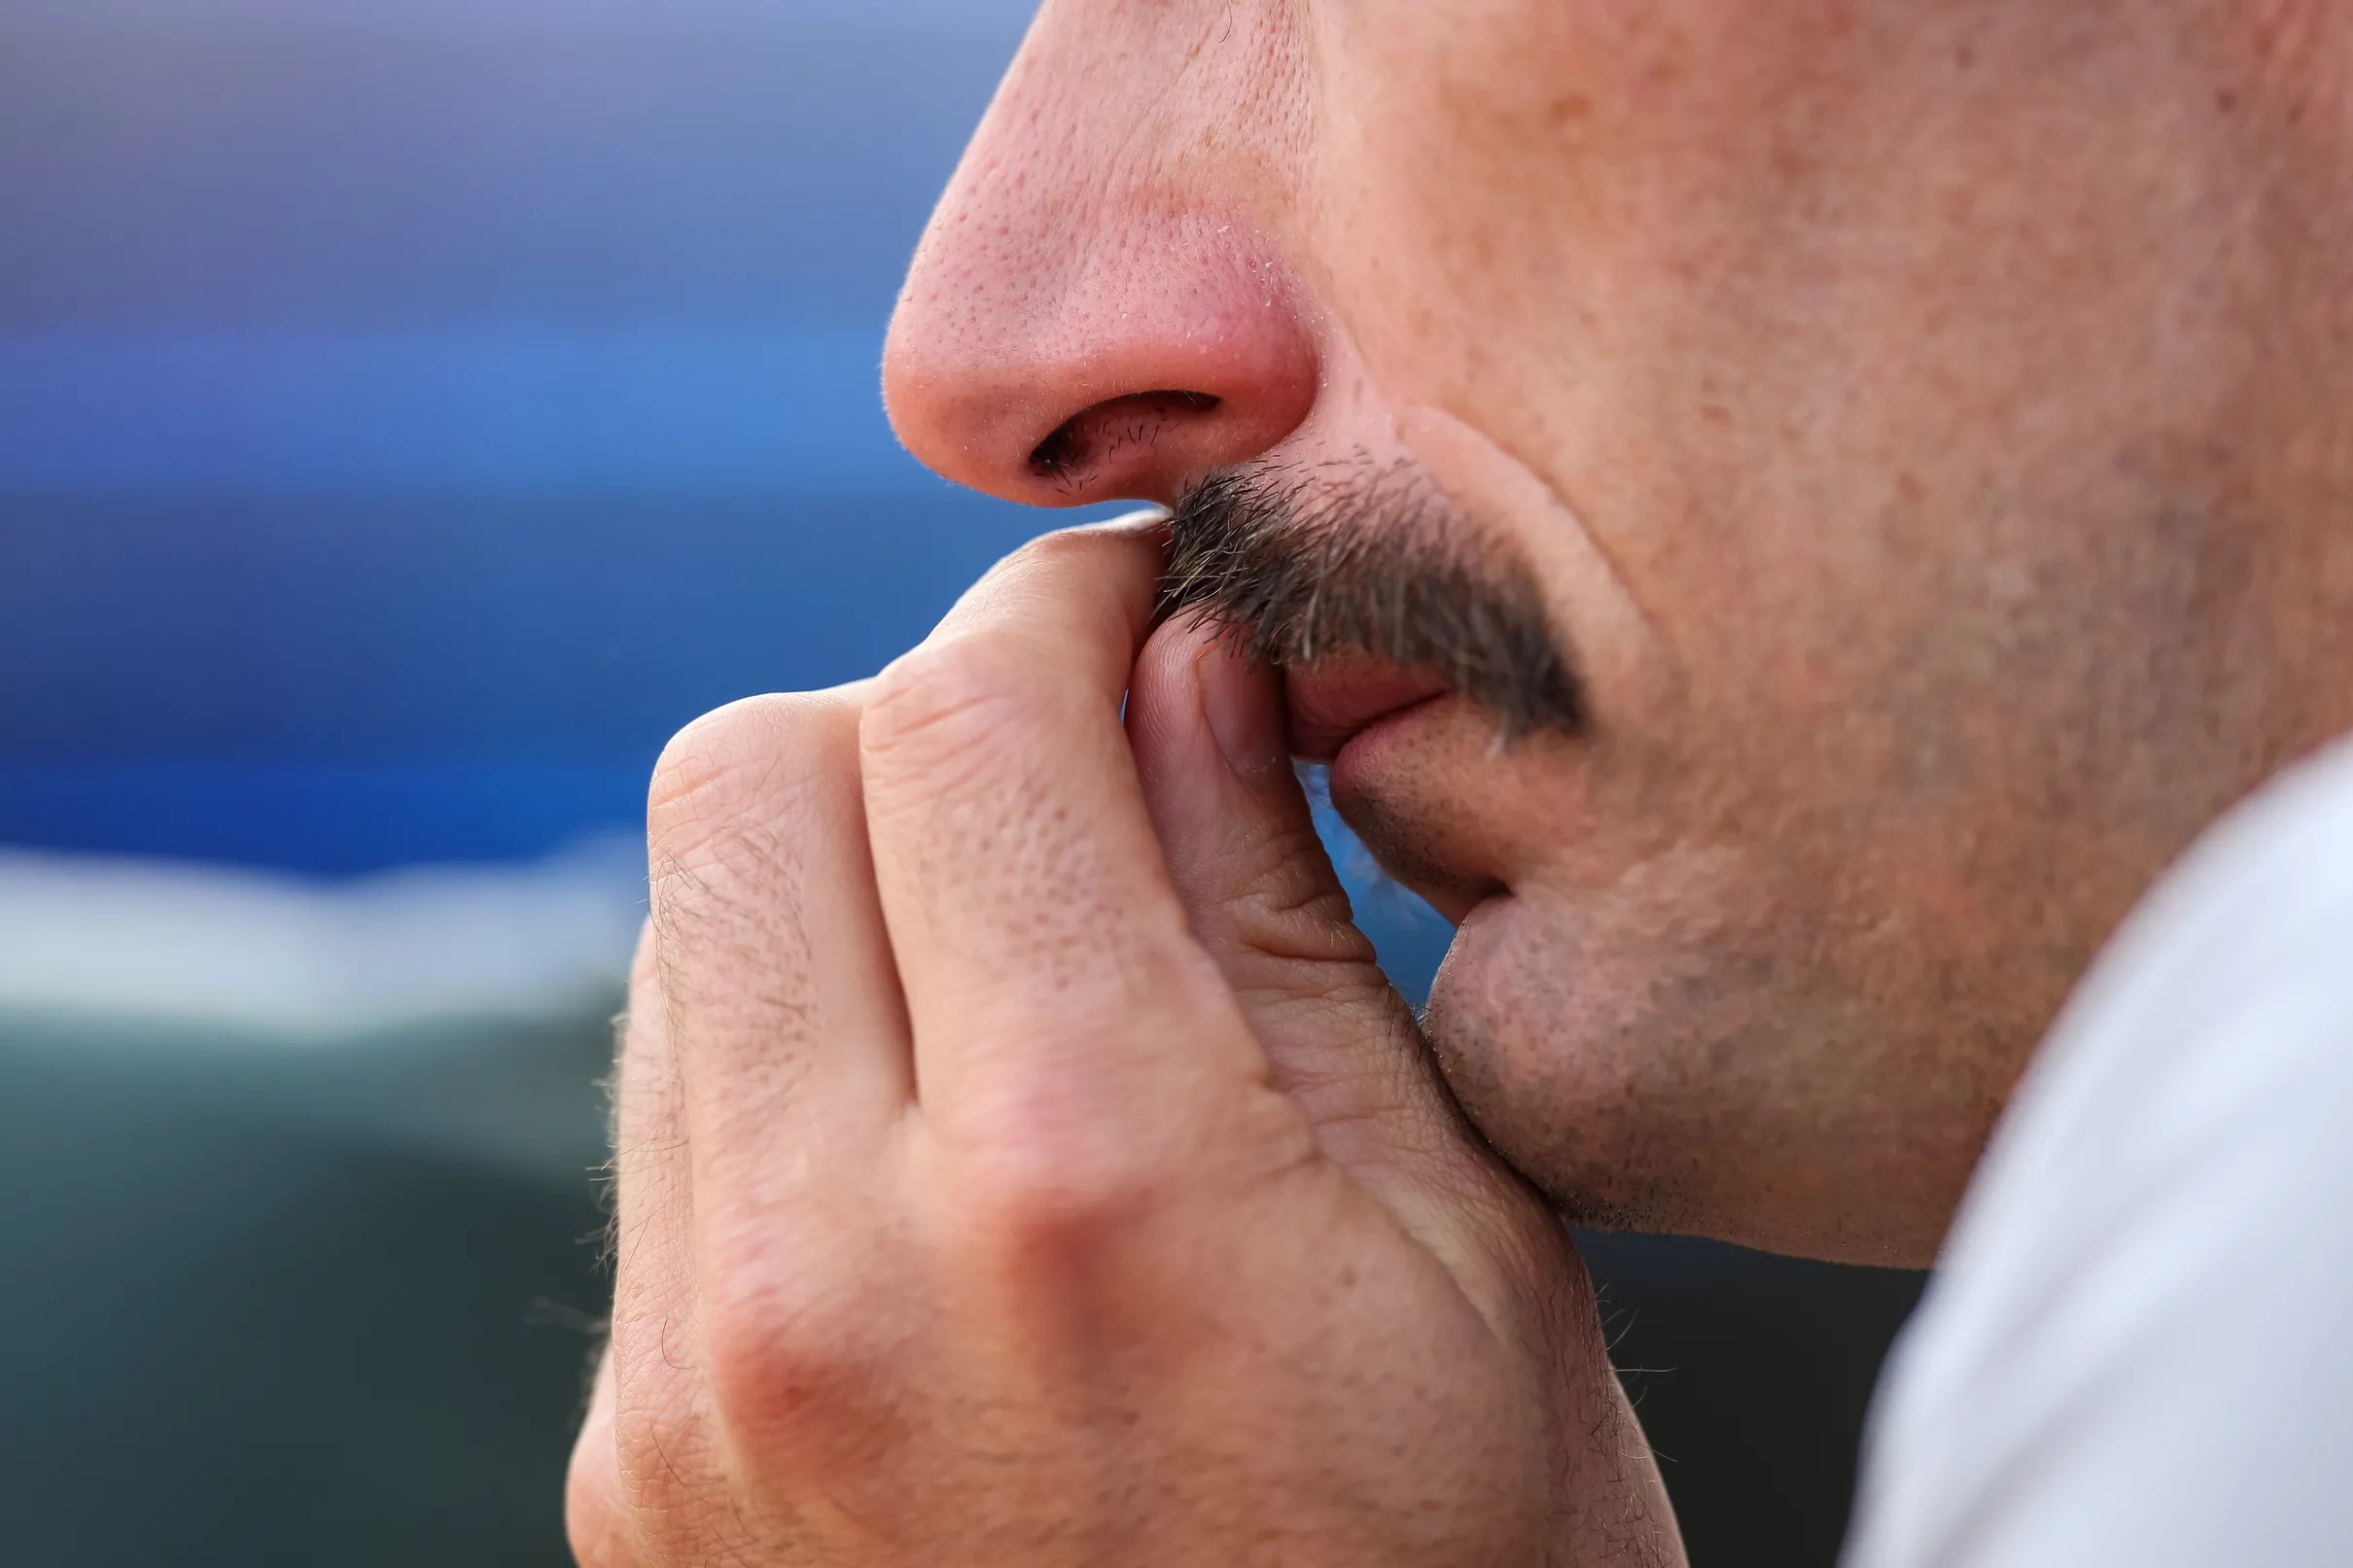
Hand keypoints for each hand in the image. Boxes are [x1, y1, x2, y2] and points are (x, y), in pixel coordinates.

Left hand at [565, 520, 1681, 1566]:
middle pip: (748, 774)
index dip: (1059, 609)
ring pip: (681, 933)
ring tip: (1017, 967)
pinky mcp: (637, 1463)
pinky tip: (938, 1139)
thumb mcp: (1458, 1235)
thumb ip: (1281, 915)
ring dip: (840, 875)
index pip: (967, 715)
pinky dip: (787, 1047)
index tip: (1135, 617)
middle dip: (919, 717)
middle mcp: (829, 1271)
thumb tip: (1183, 662)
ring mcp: (694, 1381)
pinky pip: (664, 1127)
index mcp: (1091, 1179)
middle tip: (1077, 777)